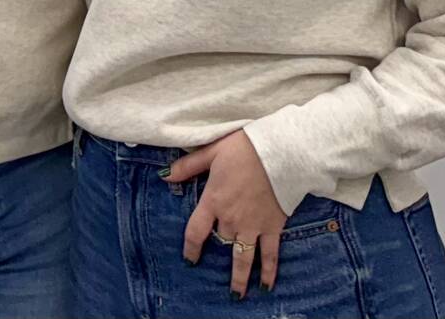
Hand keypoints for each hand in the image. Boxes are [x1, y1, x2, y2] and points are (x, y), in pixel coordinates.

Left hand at [171, 130, 286, 298]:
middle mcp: (231, 218)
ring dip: (239, 278)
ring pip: (243, 257)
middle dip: (218, 257)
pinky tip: (266, 286)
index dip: (190, 248)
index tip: (190, 261)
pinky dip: (269, 271)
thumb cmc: (243, 148)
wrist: (280, 152)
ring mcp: (253, 225)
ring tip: (236, 295)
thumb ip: (187, 167)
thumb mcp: (211, 152)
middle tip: (216, 277)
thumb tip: (164, 176)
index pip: (196, 231)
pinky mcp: (273, 226)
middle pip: (221, 243)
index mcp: (213, 201)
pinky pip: (270, 254)